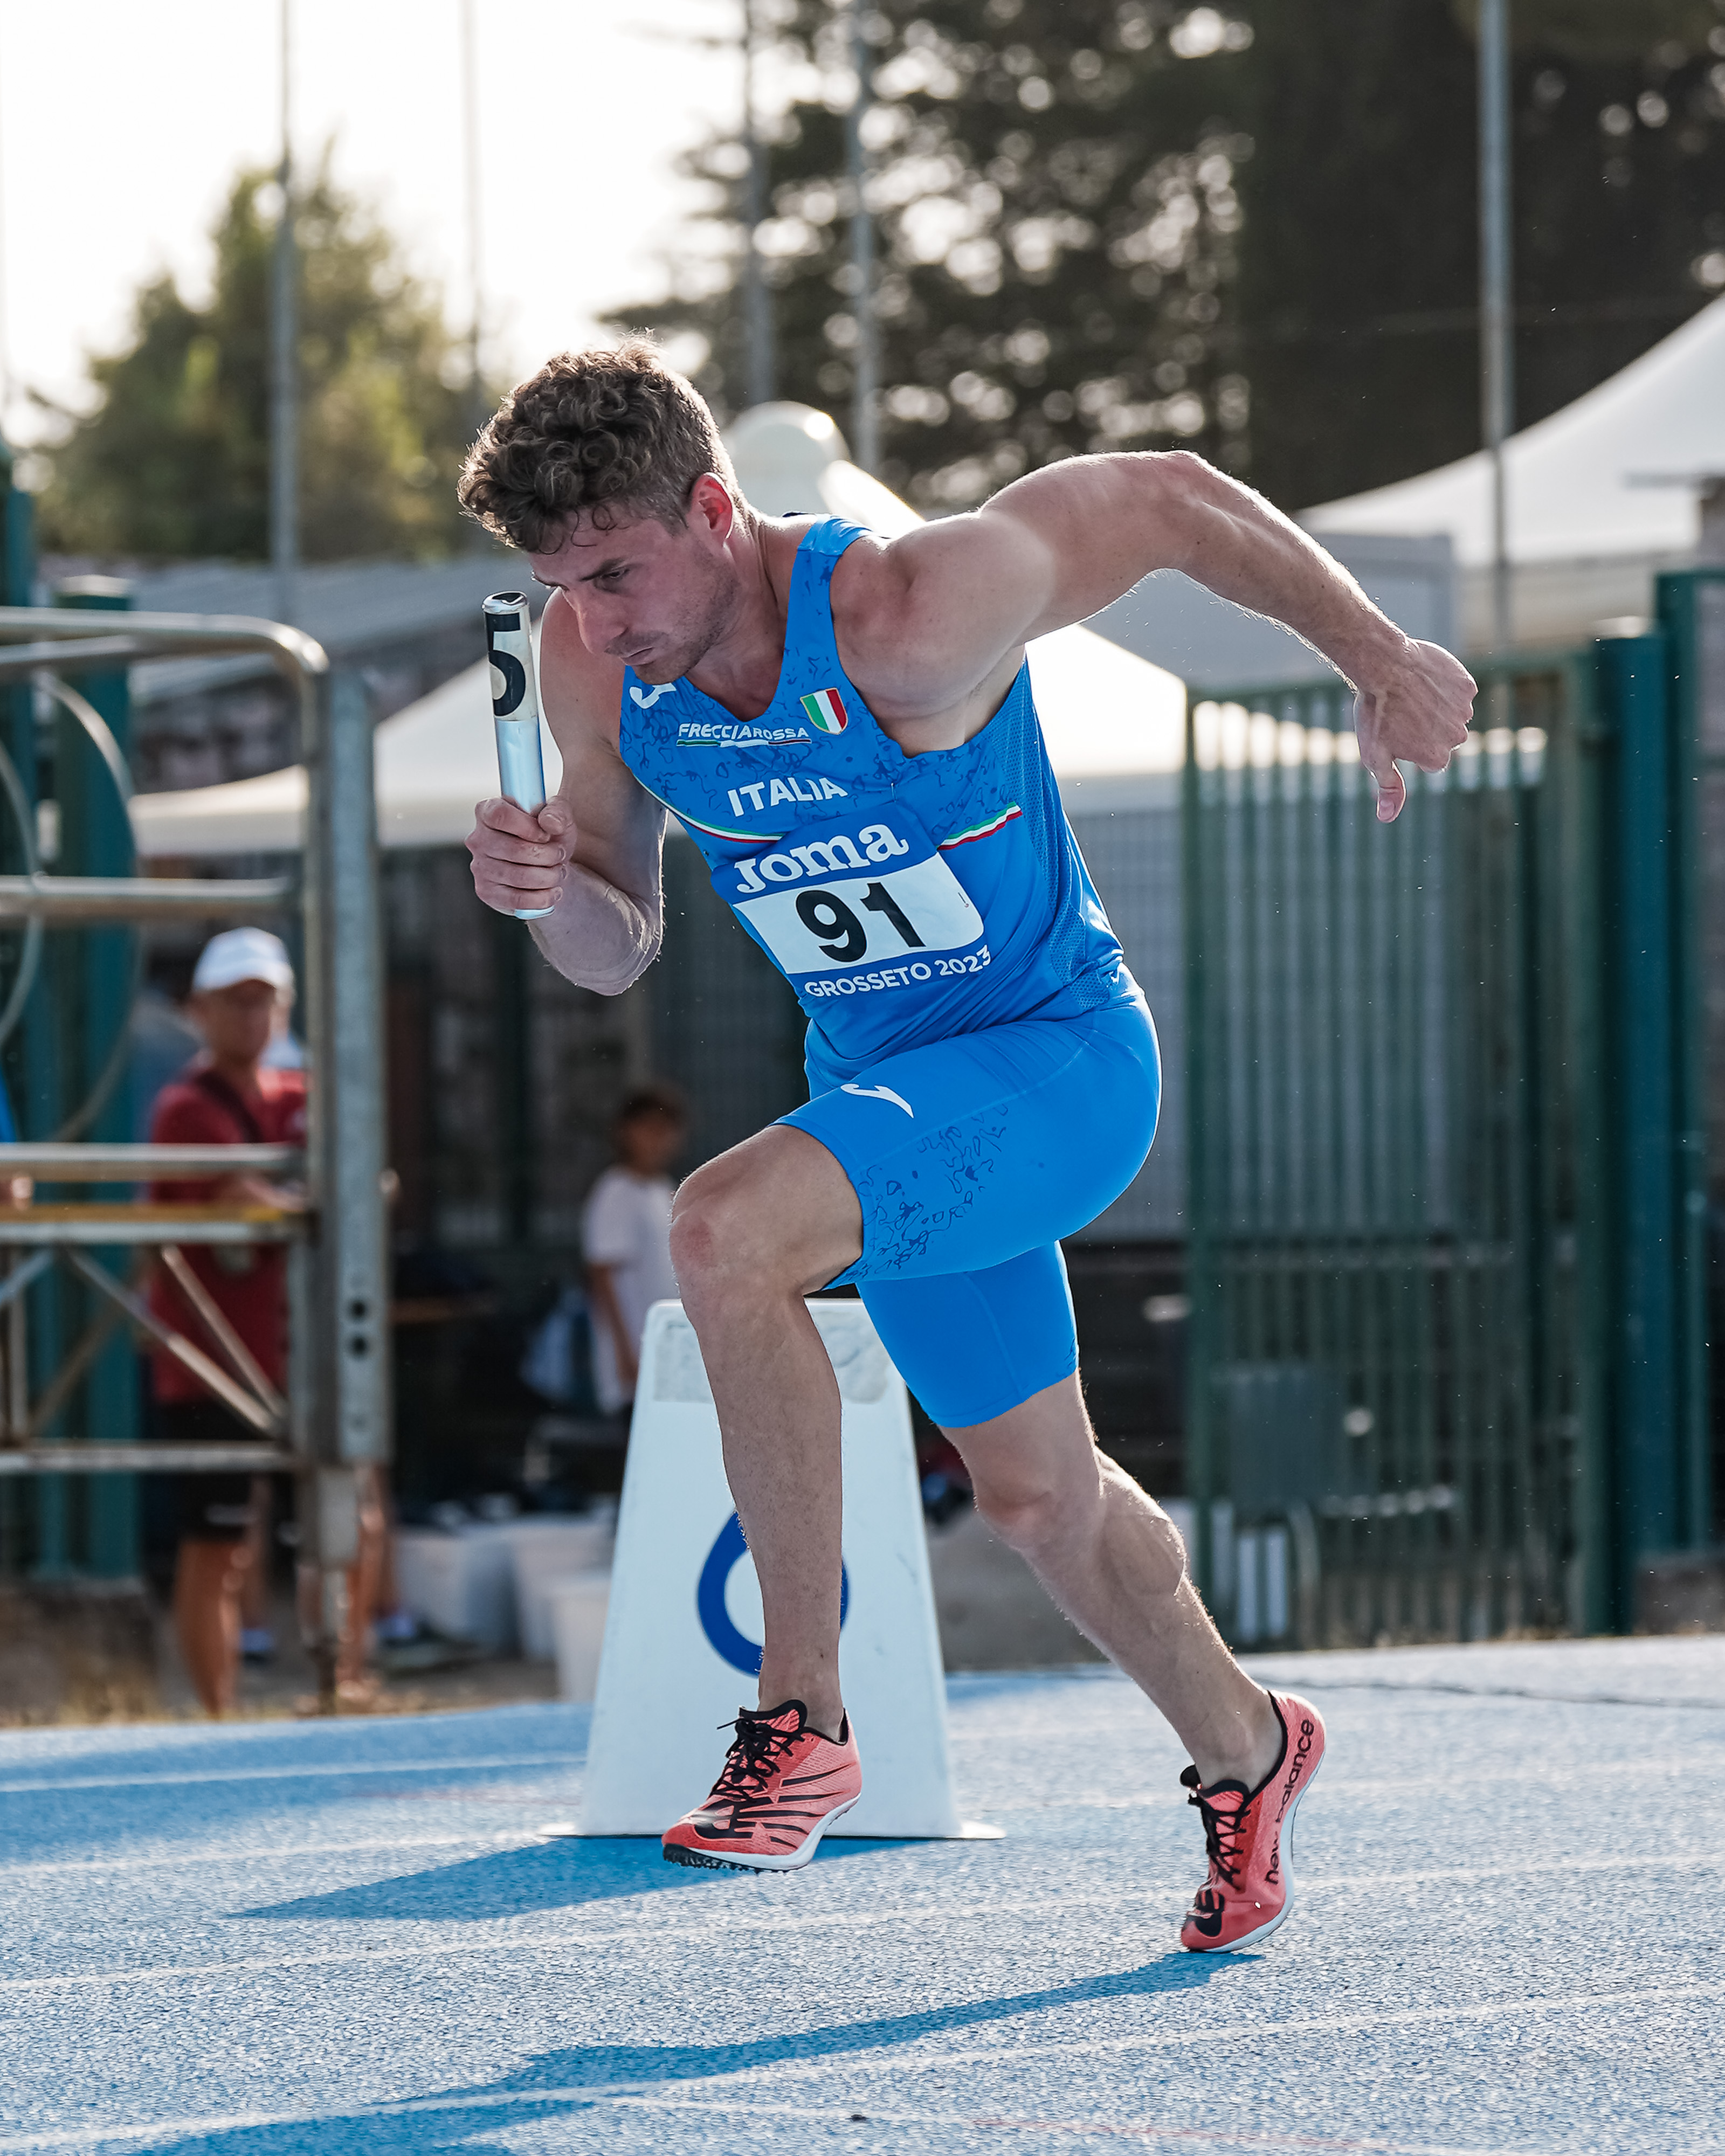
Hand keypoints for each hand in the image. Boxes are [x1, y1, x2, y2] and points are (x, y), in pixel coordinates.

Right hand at [466, 797, 572, 913]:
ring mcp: (479, 867)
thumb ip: (557, 811)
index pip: (499, 815)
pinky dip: (542, 898)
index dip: (527, 826)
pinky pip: (517, 900)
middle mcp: (478, 839)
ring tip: (559, 872)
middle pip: (514, 849)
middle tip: (560, 855)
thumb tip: (550, 823)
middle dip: (548, 855)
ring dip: (549, 876)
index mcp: (488, 811)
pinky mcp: (486, 892)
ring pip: (519, 876)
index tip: (546, 834)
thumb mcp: (558, 816)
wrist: (547, 864)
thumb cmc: (547, 835)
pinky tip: (553, 891)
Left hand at [1354, 640, 1476, 823]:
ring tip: (1411, 695)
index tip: (1395, 731)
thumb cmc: (1374, 714)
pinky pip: (1458, 690)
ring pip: (1452, 714)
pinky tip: (1424, 680)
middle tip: (1402, 712)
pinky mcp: (1467, 685)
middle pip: (1444, 738)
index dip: (1410, 745)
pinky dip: (1444, 686)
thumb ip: (1388, 786)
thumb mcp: (1375, 756)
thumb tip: (1387, 818)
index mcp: (1437, 758)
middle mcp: (1457, 737)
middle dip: (1426, 728)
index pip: (1429, 759)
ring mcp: (1464, 710)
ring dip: (1435, 707)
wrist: (1383, 665)